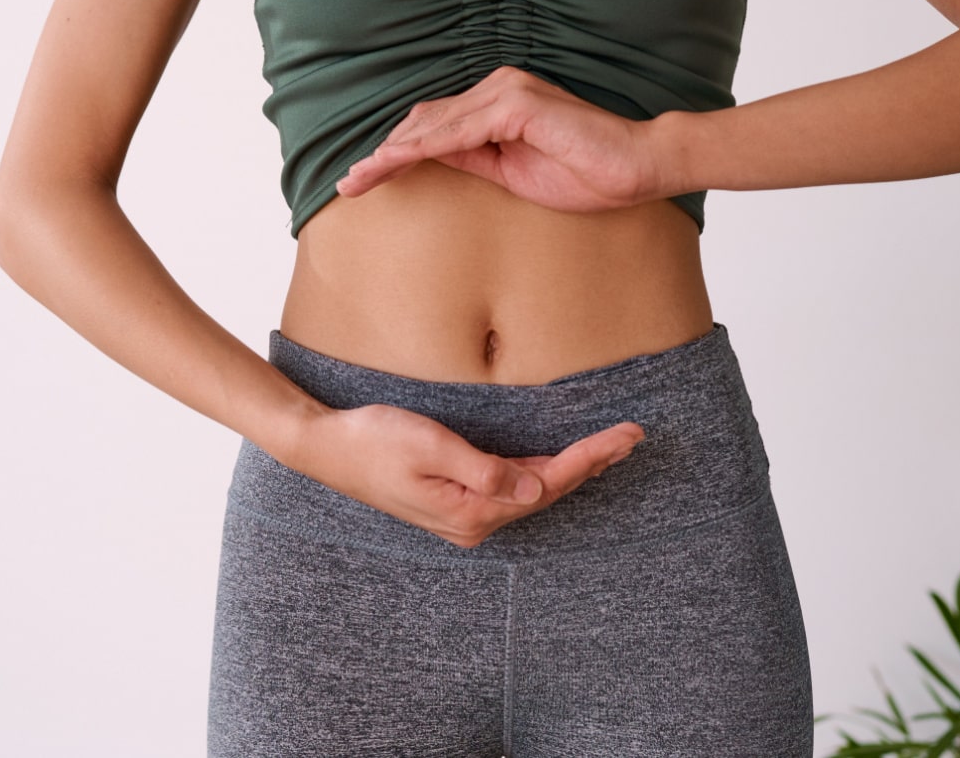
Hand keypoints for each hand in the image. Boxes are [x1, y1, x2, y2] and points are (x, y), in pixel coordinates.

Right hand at [295, 401, 644, 548]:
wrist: (326, 449)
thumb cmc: (374, 440)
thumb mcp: (430, 447)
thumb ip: (484, 471)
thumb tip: (533, 490)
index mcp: (471, 512)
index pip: (547, 483)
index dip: (589, 458)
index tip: (624, 436)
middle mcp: (474, 522)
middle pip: (548, 492)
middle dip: (592, 463)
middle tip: (633, 437)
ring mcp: (465, 515)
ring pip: (533, 492)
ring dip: (573, 469)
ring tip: (611, 447)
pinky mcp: (457, 500)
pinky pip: (512, 489)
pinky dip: (543, 472)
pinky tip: (562, 462)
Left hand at [334, 66, 669, 213]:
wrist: (636, 168)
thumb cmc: (585, 173)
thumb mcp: (514, 173)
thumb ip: (474, 159)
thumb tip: (431, 159)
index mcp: (499, 102)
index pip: (435, 126)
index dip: (397, 152)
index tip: (365, 180)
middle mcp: (498, 87)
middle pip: (424, 121)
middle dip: (383, 153)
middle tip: (347, 184)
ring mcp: (507, 92)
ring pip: (433, 125)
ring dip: (391, 154)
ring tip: (358, 179)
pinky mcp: (517, 106)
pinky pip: (457, 132)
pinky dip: (421, 150)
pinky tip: (393, 165)